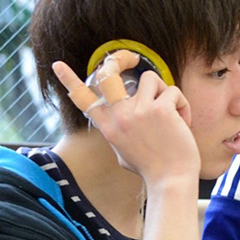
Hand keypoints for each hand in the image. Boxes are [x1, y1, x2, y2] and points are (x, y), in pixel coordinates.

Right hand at [51, 52, 197, 188]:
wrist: (172, 182)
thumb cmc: (153, 169)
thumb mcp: (124, 153)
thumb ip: (120, 133)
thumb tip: (120, 120)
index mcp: (109, 127)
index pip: (83, 100)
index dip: (69, 80)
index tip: (57, 65)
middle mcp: (119, 117)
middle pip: (109, 74)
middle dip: (120, 59)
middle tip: (132, 57)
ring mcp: (139, 111)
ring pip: (149, 77)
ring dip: (164, 91)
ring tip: (172, 113)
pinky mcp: (160, 109)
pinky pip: (172, 91)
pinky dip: (182, 105)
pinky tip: (183, 123)